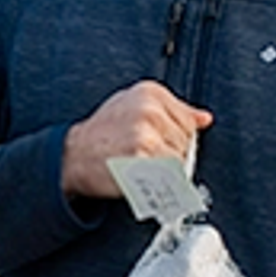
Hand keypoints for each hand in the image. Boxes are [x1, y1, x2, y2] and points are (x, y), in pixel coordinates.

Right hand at [61, 82, 214, 199]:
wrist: (72, 156)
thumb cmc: (101, 133)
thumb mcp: (133, 106)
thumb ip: (172, 110)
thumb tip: (203, 118)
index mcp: (150, 93)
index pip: (188, 122)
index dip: (175, 139)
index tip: (158, 143)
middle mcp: (149, 110)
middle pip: (185, 142)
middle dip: (171, 154)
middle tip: (146, 157)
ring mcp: (146, 135)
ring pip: (179, 161)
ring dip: (166, 171)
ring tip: (142, 165)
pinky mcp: (142, 160)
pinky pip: (168, 176)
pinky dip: (161, 183)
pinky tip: (143, 176)